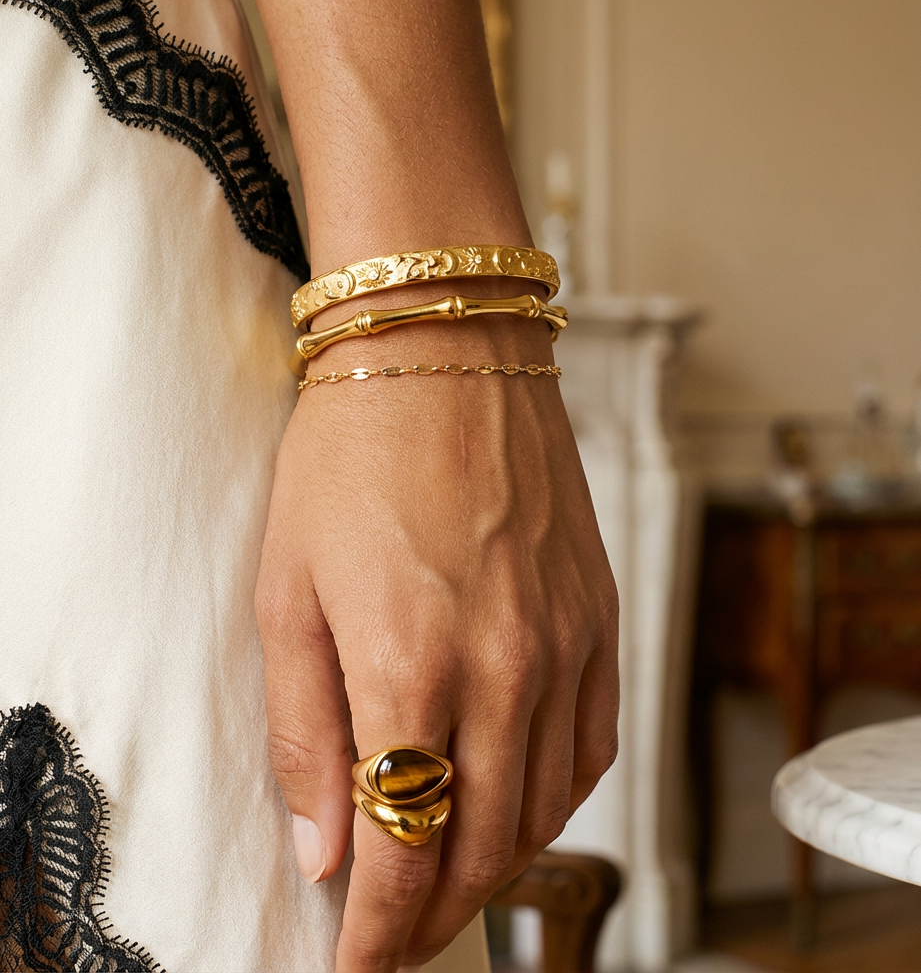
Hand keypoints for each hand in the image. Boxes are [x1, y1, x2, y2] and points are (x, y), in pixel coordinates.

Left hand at [254, 319, 618, 971]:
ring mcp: (567, 643)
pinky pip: (593, 745)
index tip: (356, 967)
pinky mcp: (601, 617)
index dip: (378, 934)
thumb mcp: (288, 590)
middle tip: (397, 937)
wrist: (447, 352)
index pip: (403, 849)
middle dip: (434, 917)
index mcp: (412, 665)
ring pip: (547, 811)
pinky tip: (520, 802)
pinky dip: (555, 800)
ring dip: (497, 867)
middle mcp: (507, 667)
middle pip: (482, 847)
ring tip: (450, 882)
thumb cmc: (351, 456)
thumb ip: (308, 731)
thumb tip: (325, 849)